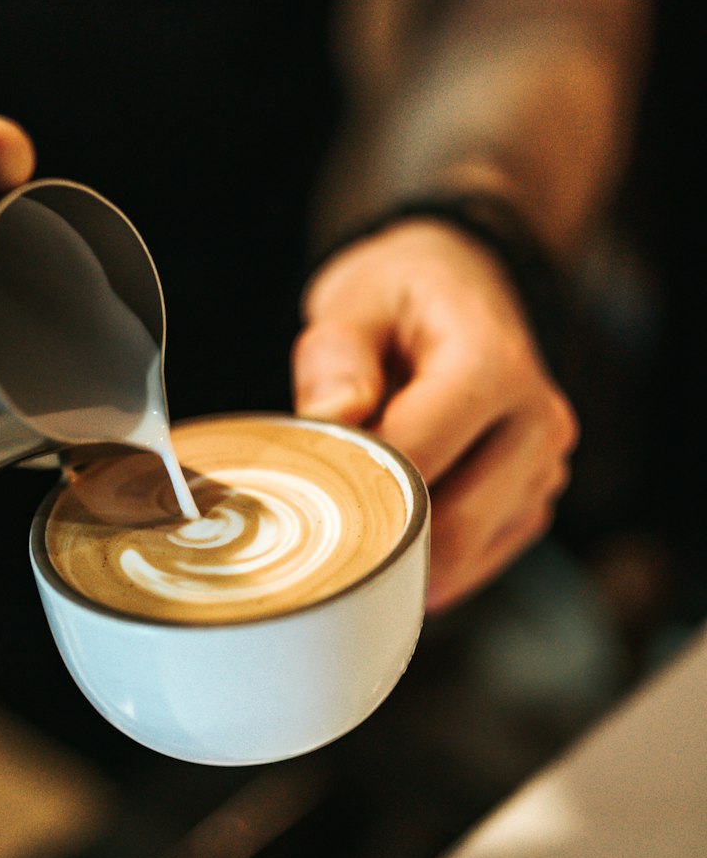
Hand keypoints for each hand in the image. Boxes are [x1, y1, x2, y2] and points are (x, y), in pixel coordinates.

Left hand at [292, 220, 578, 611]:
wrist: (458, 294)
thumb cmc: (400, 299)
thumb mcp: (356, 300)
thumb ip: (335, 355)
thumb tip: (336, 417)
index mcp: (493, 364)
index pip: (419, 456)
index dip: (356, 479)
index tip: (312, 476)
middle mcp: (538, 421)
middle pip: (451, 524)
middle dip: (380, 530)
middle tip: (326, 510)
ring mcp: (544, 469)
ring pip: (464, 556)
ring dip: (404, 550)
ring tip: (364, 503)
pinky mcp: (533, 506)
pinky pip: (476, 563)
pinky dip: (428, 560)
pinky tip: (399, 520)